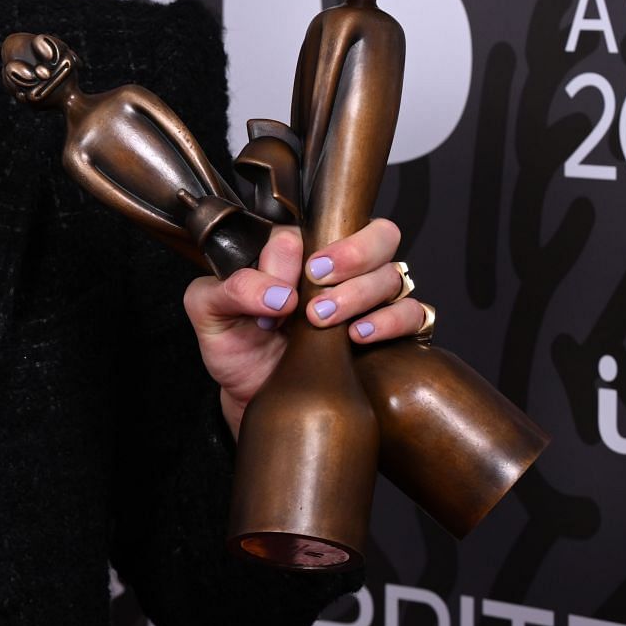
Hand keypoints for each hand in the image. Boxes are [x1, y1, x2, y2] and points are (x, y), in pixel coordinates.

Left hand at [183, 218, 425, 436]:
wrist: (254, 398)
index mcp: (298, 254)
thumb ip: (230, 288)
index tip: (282, 289)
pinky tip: (360, 335)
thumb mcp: (210, 313)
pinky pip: (414, 314)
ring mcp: (369, 300)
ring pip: (393, 274)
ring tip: (324, 321)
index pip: (318, 227)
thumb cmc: (236, 347)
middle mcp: (341, 271)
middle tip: (317, 281)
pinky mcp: (390, 333)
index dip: (302, 253)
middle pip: (377, 235)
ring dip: (360, 293)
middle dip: (353, 254)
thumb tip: (277, 293)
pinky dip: (392, 320)